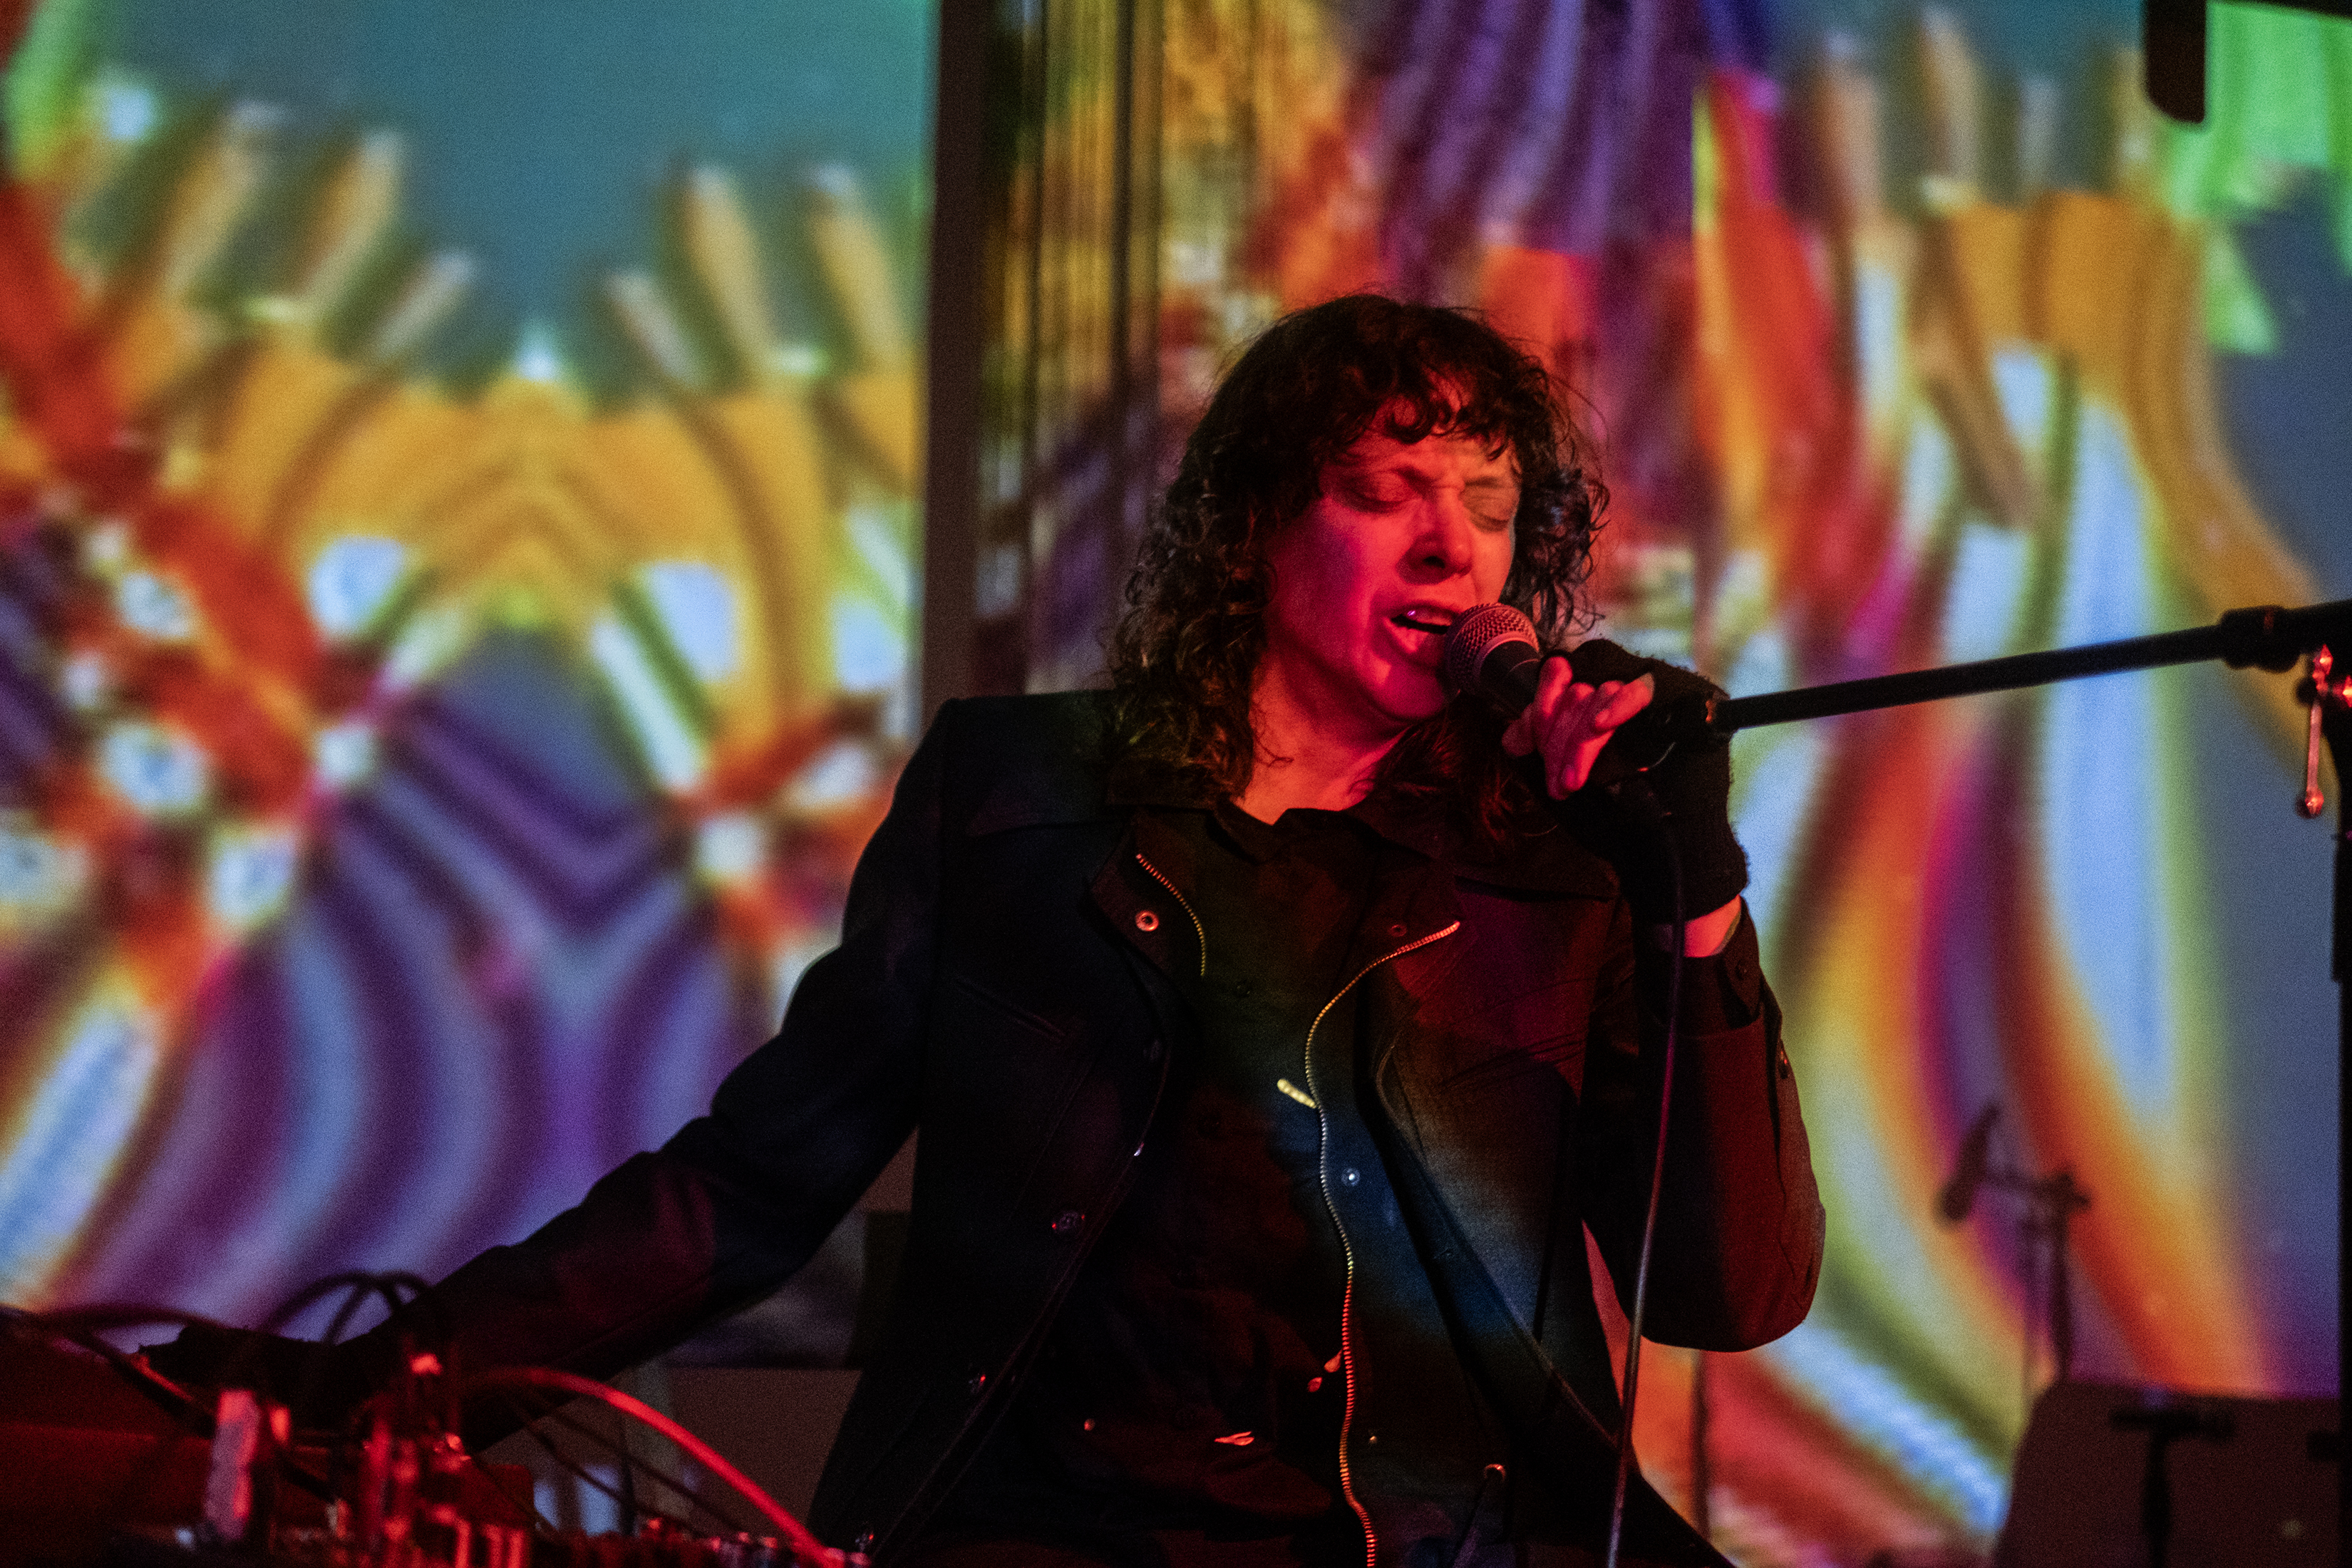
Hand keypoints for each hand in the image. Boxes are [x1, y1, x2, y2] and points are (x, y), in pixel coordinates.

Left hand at [1510, 639, 1750, 933]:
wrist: (1656, 850)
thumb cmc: (1607, 817)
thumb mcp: (1559, 778)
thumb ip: (1534, 750)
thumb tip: (1513, 733)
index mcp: (1593, 702)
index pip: (1559, 674)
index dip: (1540, 703)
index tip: (1528, 745)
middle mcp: (1621, 693)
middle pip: (1577, 688)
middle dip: (1556, 738)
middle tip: (1559, 784)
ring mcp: (1651, 694)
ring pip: (1601, 692)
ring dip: (1579, 741)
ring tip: (1574, 782)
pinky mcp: (1679, 701)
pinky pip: (1643, 690)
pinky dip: (1616, 706)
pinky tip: (1600, 726)